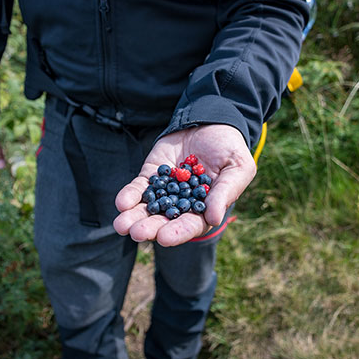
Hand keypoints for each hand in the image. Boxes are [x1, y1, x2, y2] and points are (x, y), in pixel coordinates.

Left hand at [113, 124, 255, 246]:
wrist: (212, 120)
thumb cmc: (230, 148)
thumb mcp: (237, 168)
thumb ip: (225, 192)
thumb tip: (214, 219)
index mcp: (205, 209)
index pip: (190, 226)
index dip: (178, 233)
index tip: (164, 238)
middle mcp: (183, 205)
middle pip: (164, 221)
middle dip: (150, 228)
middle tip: (137, 233)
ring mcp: (165, 191)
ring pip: (147, 208)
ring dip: (134, 217)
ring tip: (121, 225)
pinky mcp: (152, 175)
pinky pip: (138, 188)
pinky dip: (129, 196)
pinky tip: (122, 203)